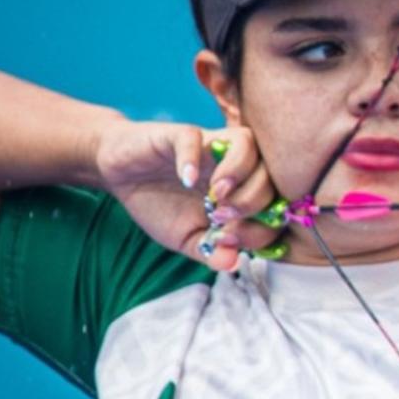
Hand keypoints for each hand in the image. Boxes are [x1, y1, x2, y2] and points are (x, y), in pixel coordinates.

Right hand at [95, 120, 284, 271]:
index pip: (275, 207)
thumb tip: (233, 264)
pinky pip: (195, 137)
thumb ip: (210, 251)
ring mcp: (210, 146)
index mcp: (244, 193)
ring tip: (215, 197)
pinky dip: (193, 158)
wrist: (122, 174)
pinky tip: (185, 178)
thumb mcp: (186, 238)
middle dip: (252, 202)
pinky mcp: (180, 134)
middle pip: (270, 174)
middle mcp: (235, 166)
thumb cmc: (160, 205)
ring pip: (247, 143)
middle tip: (221, 218)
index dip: (262, 228)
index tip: (230, 241)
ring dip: (237, 173)